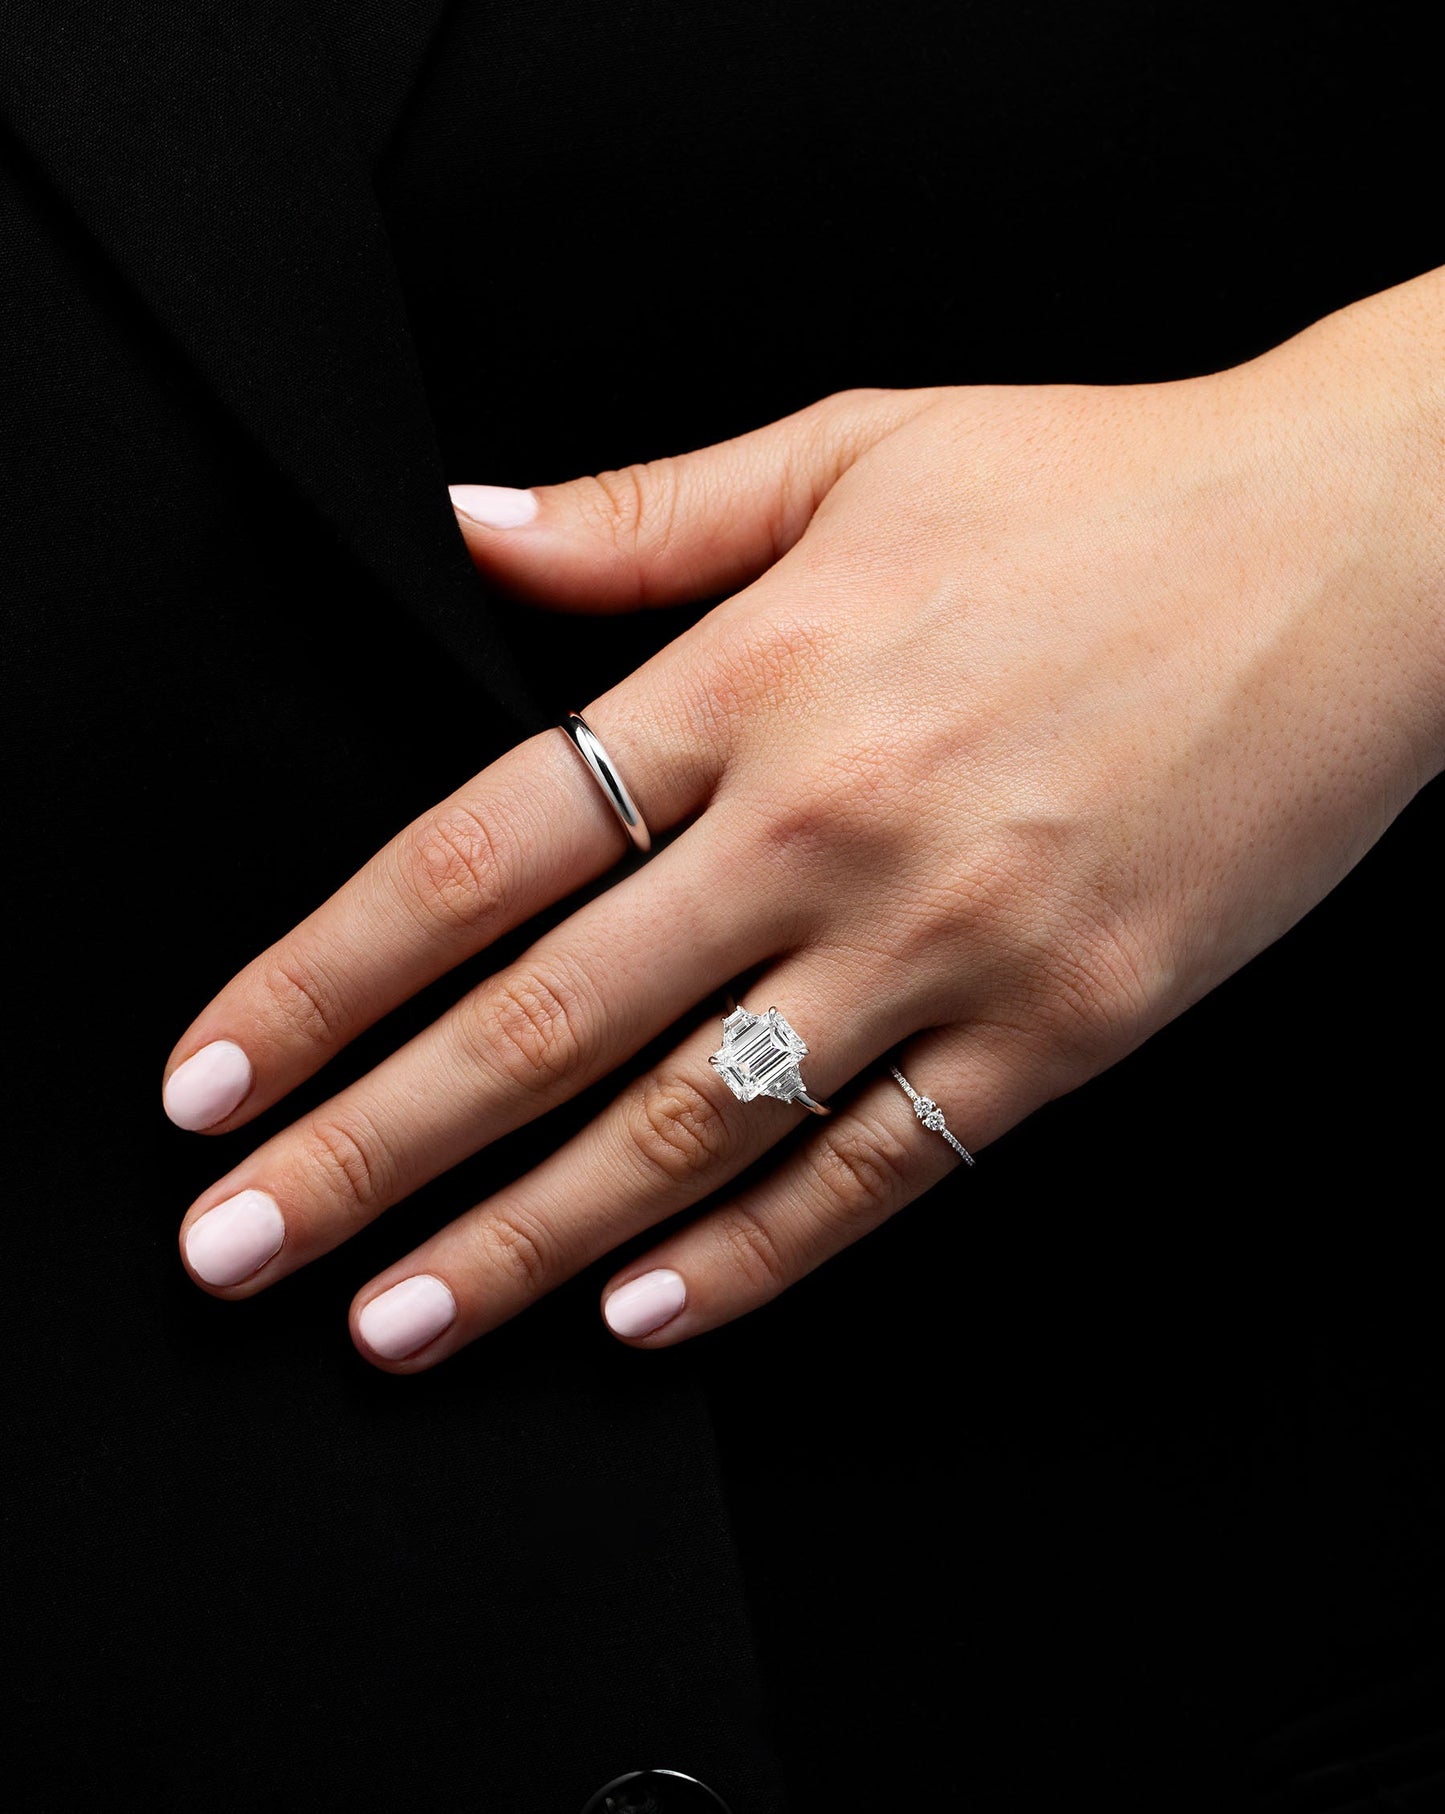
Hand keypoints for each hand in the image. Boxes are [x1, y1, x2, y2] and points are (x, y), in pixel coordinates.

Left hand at [164, 272, 1444, 1368]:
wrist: (1364, 554)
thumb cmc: (1106, 496)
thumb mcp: (857, 450)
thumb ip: (644, 514)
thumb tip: (470, 531)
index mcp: (759, 677)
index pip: (476, 854)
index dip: (325, 978)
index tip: (219, 1074)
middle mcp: (831, 824)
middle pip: (546, 1022)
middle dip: (371, 1152)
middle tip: (241, 1247)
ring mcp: (951, 943)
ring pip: (689, 1130)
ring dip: (521, 1244)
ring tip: (394, 1325)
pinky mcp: (1065, 1030)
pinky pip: (877, 1171)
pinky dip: (750, 1257)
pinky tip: (640, 1315)